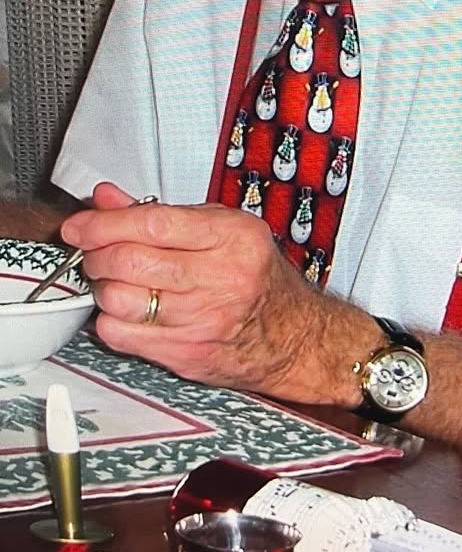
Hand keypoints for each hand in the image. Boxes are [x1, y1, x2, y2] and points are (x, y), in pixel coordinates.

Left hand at [59, 182, 346, 399]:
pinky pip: (120, 334)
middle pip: (130, 261)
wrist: (292, 335)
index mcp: (232, 237)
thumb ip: (163, 213)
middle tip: (94, 251)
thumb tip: (106, 198)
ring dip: (103, 287)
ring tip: (115, 280)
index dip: (105, 223)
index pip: (153, 223)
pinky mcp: (185, 353)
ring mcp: (202, 318)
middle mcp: (220, 277)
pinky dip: (110, 319)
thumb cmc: (257, 276)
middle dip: (96, 254)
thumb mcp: (223, 230)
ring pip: (119, 299)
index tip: (80, 225)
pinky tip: (127, 309)